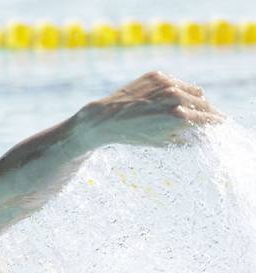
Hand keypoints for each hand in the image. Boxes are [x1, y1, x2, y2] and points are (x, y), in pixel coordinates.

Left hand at [76, 71, 222, 146]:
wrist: (105, 118)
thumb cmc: (134, 134)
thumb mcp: (164, 142)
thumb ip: (189, 138)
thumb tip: (206, 136)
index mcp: (179, 116)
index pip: (209, 118)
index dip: (217, 122)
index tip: (221, 124)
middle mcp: (175, 96)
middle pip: (205, 104)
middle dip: (208, 112)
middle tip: (209, 118)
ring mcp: (166, 83)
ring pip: (194, 91)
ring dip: (196, 100)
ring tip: (191, 109)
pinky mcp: (157, 75)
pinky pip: (178, 82)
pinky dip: (179, 91)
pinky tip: (172, 99)